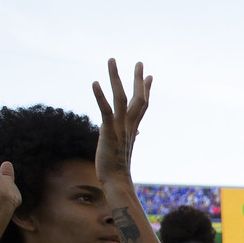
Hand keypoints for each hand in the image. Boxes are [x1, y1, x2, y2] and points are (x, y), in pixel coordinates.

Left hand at [92, 58, 150, 185]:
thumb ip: (130, 134)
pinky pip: (105, 110)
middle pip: (137, 98)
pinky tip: (94, 82)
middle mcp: (129, 125)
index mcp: (132, 128)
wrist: (116, 181)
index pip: (142, 105)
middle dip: (138, 79)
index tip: (149, 76)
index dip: (146, 90)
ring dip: (116, 77)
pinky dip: (100, 96)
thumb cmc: (117, 168)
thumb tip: (137, 130)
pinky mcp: (108, 131)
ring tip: (112, 60)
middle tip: (139, 62)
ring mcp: (119, 127)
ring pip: (121, 97)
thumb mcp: (123, 147)